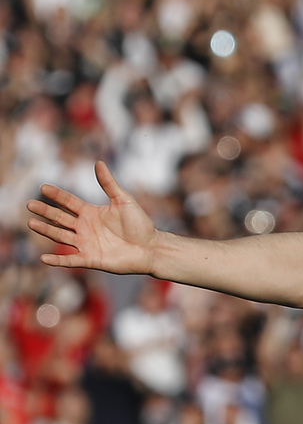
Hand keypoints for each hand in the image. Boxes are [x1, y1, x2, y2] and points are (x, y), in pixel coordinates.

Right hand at [27, 161, 159, 274]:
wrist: (151, 248)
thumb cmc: (140, 224)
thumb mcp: (124, 201)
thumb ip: (109, 184)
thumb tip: (99, 162)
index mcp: (91, 213)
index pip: (69, 202)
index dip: (57, 195)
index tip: (44, 188)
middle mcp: (85, 228)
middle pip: (60, 218)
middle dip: (45, 211)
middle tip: (30, 204)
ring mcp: (86, 243)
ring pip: (61, 236)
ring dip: (46, 230)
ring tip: (31, 223)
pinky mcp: (91, 259)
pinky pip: (71, 260)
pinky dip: (57, 260)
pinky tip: (44, 259)